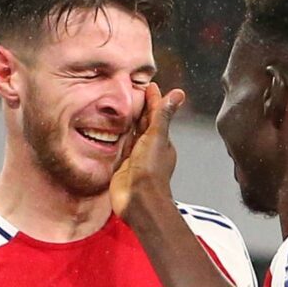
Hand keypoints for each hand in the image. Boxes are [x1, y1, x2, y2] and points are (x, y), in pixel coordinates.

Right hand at [108, 85, 181, 223]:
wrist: (138, 200)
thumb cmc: (150, 171)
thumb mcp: (157, 138)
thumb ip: (163, 115)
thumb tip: (178, 94)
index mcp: (161, 141)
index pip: (156, 114)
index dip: (153, 100)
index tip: (149, 85)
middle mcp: (148, 148)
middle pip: (143, 123)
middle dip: (139, 108)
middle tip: (132, 91)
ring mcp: (134, 157)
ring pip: (131, 134)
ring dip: (128, 121)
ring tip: (119, 106)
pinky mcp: (120, 166)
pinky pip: (119, 147)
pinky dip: (117, 137)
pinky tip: (110, 131)